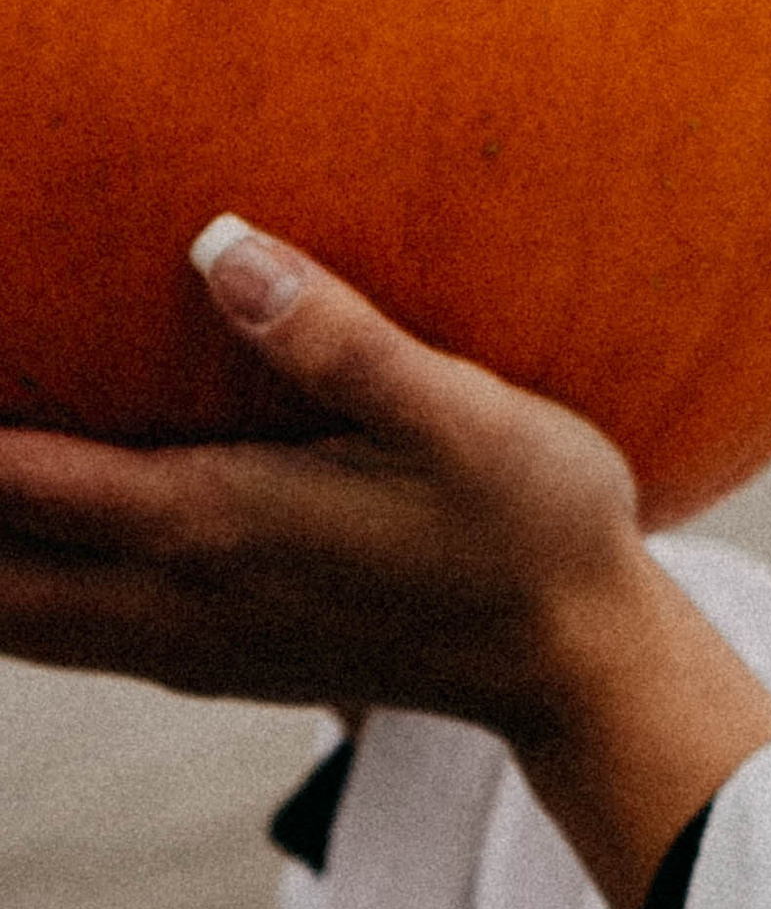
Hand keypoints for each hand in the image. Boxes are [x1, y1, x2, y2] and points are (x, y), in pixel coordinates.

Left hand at [0, 224, 770, 908]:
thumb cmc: (531, 522)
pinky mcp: (199, 658)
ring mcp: (177, 643)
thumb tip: (214, 243)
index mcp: (208, 527)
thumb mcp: (459, 418)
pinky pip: (43, 629)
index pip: (9, 479)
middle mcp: (166, 598)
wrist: (575, 665)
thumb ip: (336, 335)